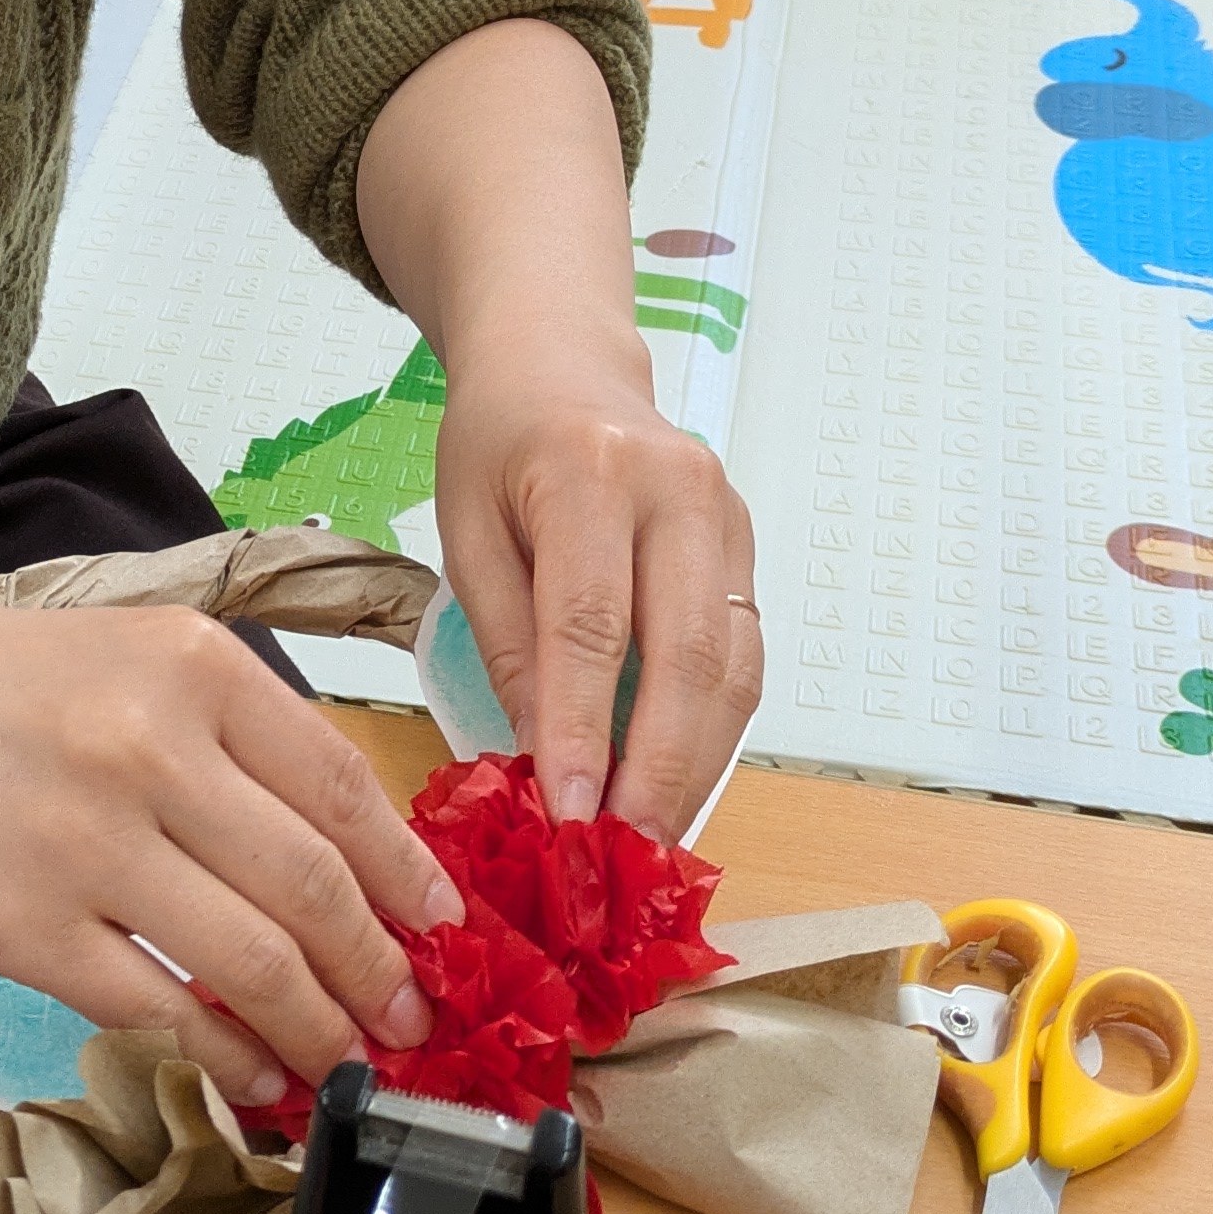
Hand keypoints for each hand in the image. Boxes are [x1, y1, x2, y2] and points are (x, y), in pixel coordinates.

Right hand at [0, 602, 459, 1114]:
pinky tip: (257, 1077)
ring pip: (249, 961)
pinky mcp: (29, 930)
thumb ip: (251, 743)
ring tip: (348, 1062)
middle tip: (410, 1021)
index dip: (407, 876)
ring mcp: (87, 845)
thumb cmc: (23, 686)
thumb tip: (363, 866)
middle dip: (379, 970)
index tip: (444, 931)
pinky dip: (225, 1055)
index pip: (340, 788)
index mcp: (199, 671)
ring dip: (317, 1028)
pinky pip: (159, 1009)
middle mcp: (151, 749)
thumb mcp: (153, 661)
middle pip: (310, 886)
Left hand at [432, 355, 759, 841]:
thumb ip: (505, 637)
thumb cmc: (499, 442)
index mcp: (590, 468)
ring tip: (655, 839)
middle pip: (686, 653)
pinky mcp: (747, 545)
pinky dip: (715, 731)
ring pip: (733, 666)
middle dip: (659, 768)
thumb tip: (540, 758)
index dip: (584, 729)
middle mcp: (678, 487)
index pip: (591, 623)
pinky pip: (744, 655)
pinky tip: (679, 783)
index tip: (570, 815)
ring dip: (698, 764)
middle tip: (628, 852)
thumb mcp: (465, 526)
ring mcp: (727, 516)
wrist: (562, 361)